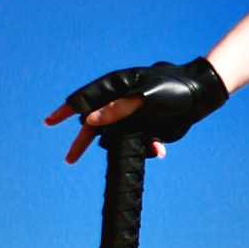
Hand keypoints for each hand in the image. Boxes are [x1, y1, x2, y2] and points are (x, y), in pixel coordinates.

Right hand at [44, 56, 228, 165]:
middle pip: (93, 124)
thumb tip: (89, 121)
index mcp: (115, 87)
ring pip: (114, 139)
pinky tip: (159, 149)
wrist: (199, 97)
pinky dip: (145, 149)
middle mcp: (119, 103)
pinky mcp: (143, 129)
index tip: (50, 122)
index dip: (65, 110)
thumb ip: (117, 109)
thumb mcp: (144, 98)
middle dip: (84, 142)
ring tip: (150, 143)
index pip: (84, 98)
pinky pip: (134, 145)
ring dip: (125, 146)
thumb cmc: (172, 89)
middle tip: (71, 160)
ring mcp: (130, 117)